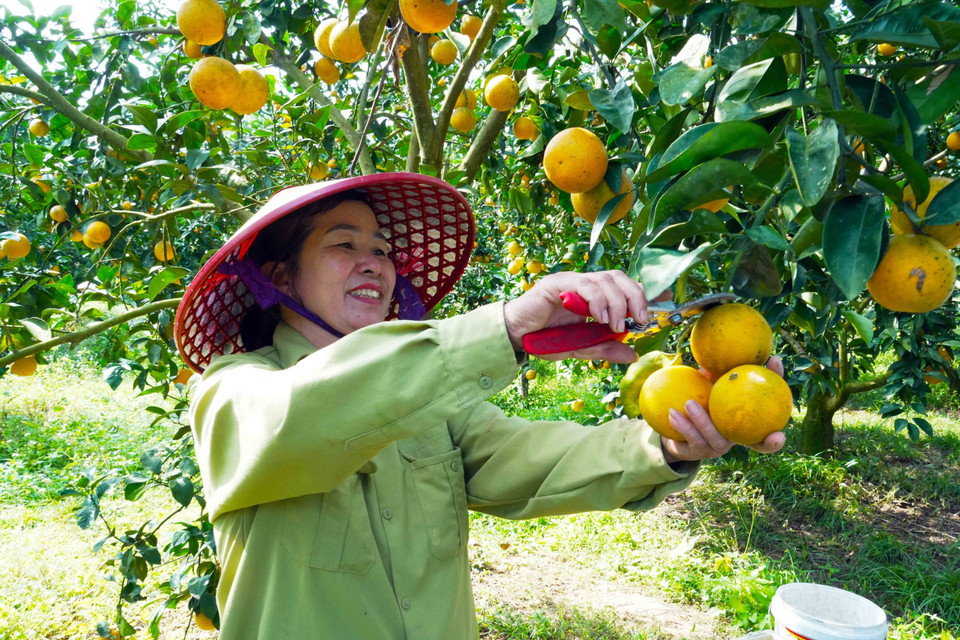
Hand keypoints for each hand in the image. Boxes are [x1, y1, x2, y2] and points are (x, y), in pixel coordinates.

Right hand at [503, 271, 668, 362]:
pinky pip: (584, 284)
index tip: (663, 303)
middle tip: (640, 318)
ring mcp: (571, 281)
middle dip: (635, 296)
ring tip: (615, 325)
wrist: (515, 337)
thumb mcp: (581, 348)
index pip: (624, 286)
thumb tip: (633, 353)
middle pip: (619, 277)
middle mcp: (585, 284)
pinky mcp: (557, 283)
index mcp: (593, 296)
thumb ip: (605, 348)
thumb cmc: (545, 339)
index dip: (644, 292)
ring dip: (617, 302)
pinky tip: (599, 318)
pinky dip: (597, 300)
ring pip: (605, 280)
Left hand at [660, 356, 786, 461]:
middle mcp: (736, 440)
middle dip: (767, 443)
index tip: (784, 427)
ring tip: (689, 403)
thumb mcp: (715, 383)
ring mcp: (718, 449)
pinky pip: (693, 440)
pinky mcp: (698, 453)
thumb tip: (732, 345)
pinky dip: (683, 426)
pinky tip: (672, 413)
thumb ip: (726, 371)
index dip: (781, 430)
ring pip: (716, 439)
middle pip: (756, 444)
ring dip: (703, 422)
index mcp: (747, 424)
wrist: (676, 425)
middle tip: (768, 429)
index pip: (772, 426)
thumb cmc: (702, 398)